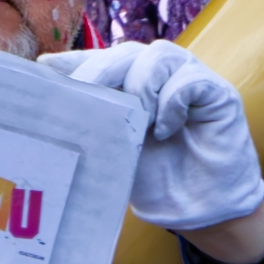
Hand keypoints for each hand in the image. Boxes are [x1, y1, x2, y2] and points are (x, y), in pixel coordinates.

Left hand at [43, 40, 263, 259]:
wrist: (200, 210)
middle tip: (83, 92)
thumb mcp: (114, 153)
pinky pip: (191, 80)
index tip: (44, 70)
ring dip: (141, 85)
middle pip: (126, 53)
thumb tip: (51, 112)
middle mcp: (160, 75)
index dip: (76, 62)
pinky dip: (172, 101)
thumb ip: (93, 127)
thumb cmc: (158, 180)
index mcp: (131, 85)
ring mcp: (189, 80)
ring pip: (159, 56)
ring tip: (138, 119)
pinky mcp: (218, 94)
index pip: (101, 61)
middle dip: (100, 70)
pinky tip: (164, 129)